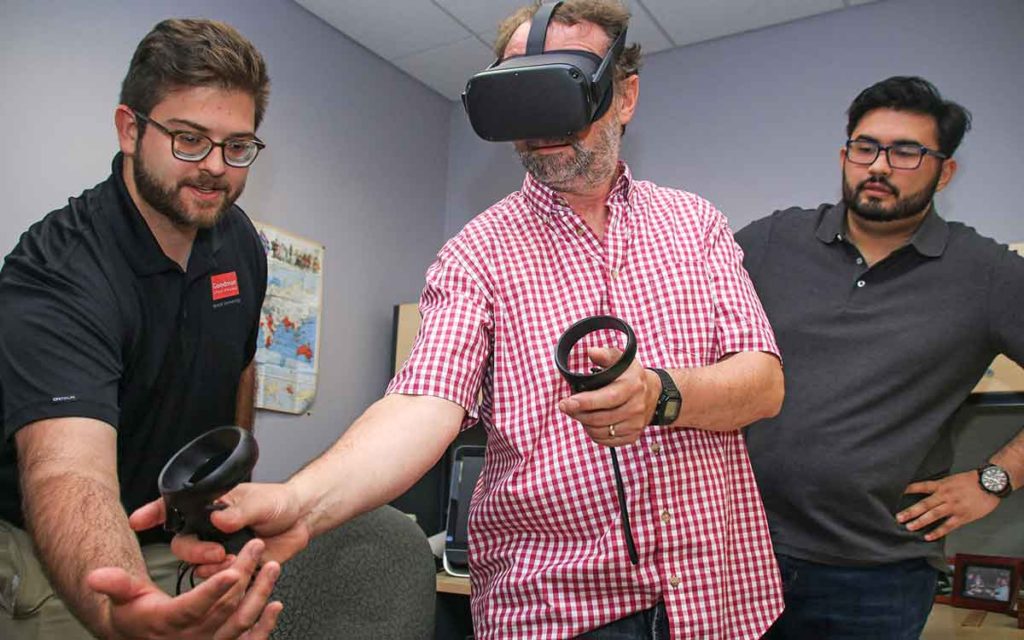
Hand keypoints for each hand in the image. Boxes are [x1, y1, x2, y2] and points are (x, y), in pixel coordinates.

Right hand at [86, 538, 281, 638]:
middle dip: (243, 574)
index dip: (214, 589)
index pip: (194, 606)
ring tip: (271, 567)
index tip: (232, 572)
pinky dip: (264, 625)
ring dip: (259, 594)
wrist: (144, 638)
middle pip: (223, 607)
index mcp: (167, 622)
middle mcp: (191, 637)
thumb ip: (116, 584)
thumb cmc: (137, 615)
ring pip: (240, 621)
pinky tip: (274, 605)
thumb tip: (96, 576)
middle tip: (255, 546)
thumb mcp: (125, 598)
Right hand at [131, 483, 310, 577]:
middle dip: (196, 553)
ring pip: (200, 568)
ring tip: (237, 560)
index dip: (153, 513)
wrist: (300, 520)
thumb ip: (240, 511)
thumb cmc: (278, 503)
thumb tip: (220, 519)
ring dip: (216, 569)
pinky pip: (220, 582)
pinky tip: (246, 569)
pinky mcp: (233, 569)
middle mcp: (209, 530)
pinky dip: (231, 580)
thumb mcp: (260, 502)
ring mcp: (220, 550)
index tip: (139, 520)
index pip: (174, 509)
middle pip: (183, 546)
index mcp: (210, 507)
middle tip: (218, 553)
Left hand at [557, 347, 659, 447]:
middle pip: (601, 418)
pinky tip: (591, 423)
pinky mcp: (633, 436)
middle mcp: (636, 407)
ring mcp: (635, 424)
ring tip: (579, 413)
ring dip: (585, 424)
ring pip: (602, 432)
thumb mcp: (621, 359)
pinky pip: (607, 441)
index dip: (584, 402)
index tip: (566, 403)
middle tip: (567, 407)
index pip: (606, 398)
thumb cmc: (632, 375)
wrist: (654, 393)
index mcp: (632, 386)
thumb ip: (605, 354)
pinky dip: (595, 434)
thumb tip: (591, 352)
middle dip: (579, 414)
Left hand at [896, 470, 999, 540]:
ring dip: (920, 521)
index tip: (896, 494)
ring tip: (909, 527)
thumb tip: (927, 492)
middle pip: (924, 504)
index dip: (908, 489)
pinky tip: (928, 536)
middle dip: (910, 511)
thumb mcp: (952, 479)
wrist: (990, 484)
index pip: (921, 486)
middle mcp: (945, 496)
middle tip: (899, 518)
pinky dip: (937, 532)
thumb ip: (940, 487)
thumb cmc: (971, 481)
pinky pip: (948, 526)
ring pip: (934, 515)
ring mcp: (953, 507)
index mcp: (941, 485)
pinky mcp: (962, 516)